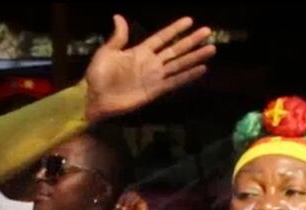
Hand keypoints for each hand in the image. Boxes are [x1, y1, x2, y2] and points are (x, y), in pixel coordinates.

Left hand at [84, 16, 215, 121]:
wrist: (94, 97)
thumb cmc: (97, 75)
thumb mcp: (106, 52)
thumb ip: (118, 37)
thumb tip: (118, 16)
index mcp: (139, 51)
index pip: (161, 37)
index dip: (174, 29)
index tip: (189, 20)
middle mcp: (150, 63)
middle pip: (175, 49)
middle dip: (191, 41)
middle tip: (207, 31)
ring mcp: (154, 77)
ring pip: (179, 64)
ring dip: (195, 57)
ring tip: (211, 49)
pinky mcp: (154, 91)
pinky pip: (174, 82)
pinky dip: (187, 76)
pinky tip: (201, 69)